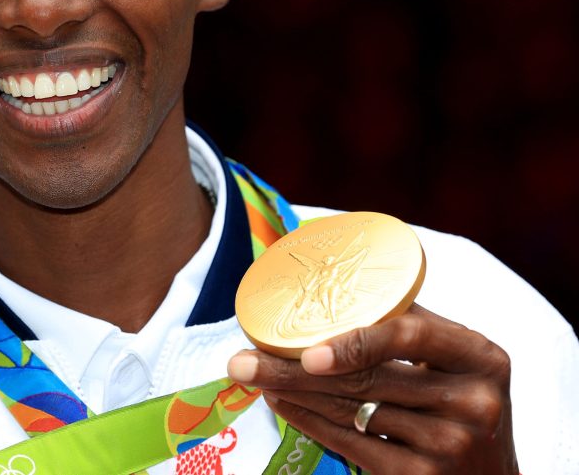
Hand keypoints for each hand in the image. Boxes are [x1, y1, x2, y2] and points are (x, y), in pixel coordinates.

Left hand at [227, 305, 517, 474]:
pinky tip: (282, 403)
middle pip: (366, 379)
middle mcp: (472, 403)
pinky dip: (309, 422)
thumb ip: (411, 326)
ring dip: (292, 391)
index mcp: (481, 357)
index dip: (355, 340)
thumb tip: (333, 278)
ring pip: (349, 411)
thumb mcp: (459, 363)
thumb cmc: (463, 405)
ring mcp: (448, 446)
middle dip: (293, 368)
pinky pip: (350, 445)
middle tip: (242, 359)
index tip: (305, 347)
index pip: (410, 337)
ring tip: (252, 374)